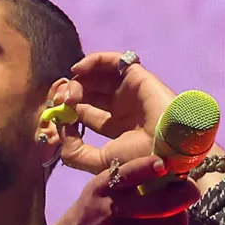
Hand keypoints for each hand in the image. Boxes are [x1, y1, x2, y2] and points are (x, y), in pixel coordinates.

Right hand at [37, 155, 200, 224]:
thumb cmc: (86, 217)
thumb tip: (163, 172)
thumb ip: (122, 183)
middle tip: (192, 191)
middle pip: (164, 203)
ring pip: (171, 224)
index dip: (149, 167)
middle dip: (186, 195)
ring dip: (180, 219)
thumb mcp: (96, 193)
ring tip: (177, 215)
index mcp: (103, 189)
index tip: (165, 164)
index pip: (129, 173)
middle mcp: (114, 210)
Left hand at [53, 51, 176, 173]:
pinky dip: (92, 61)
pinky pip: (112, 61)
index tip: (56, 115)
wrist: (168, 147)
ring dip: (78, 81)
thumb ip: (75, 153)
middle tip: (58, 101)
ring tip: (69, 93)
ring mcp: (130, 91)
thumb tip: (62, 130)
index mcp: (117, 129)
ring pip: (97, 77)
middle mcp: (123, 108)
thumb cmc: (137, 158)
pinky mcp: (136, 76)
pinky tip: (78, 70)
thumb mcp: (99, 163)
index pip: (86, 114)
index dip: (68, 113)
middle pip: (89, 94)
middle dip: (70, 95)